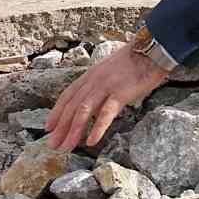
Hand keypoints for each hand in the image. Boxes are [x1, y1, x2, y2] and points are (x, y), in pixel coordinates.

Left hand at [46, 48, 167, 151]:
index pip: (67, 95)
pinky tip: (91, 142)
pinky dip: (97, 128)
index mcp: (90, 75)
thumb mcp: (109, 71)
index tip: (48, 127)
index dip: (56, 112)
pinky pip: (106, 113)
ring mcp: (106, 86)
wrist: (150, 50)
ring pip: (84, 111)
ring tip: (66, 147)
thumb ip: (99, 86)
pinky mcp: (121, 92)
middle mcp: (93, 80)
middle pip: (72, 106)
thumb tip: (93, 105)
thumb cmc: (134, 63)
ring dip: (73, 131)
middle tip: (52, 145)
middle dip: (60, 127)